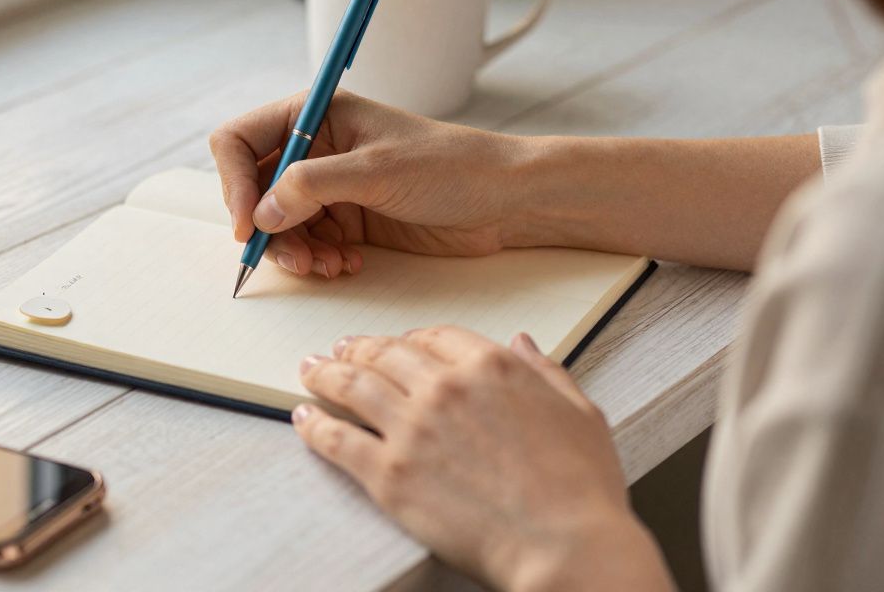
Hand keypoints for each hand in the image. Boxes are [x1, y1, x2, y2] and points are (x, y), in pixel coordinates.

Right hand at [209, 90, 531, 278]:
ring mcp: (329, 186)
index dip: (235, 182)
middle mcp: (315, 148)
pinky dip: (317, 260)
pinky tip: (346, 265)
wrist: (505, 201)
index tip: (249, 224)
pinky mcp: (347, 219)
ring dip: (294, 251)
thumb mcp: (377, 170)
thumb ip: (312, 186)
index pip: (240, 141)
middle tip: (295, 258)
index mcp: (316, 113)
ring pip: (278, 224)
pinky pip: (307, 243)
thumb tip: (262, 213)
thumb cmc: (451, 166)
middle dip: (267, 228)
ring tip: (326, 267)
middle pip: (253, 190)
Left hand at [293, 327, 672, 590]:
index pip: (435, 337)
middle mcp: (444, 388)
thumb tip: (523, 343)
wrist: (563, 546)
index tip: (397, 344)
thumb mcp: (580, 414)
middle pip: (386, 354)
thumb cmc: (581, 490)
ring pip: (353, 386)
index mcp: (491, 366)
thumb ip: (546, 372)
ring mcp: (412, 429)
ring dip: (325, 374)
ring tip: (309, 369)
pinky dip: (314, 425)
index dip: (410, 339)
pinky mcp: (388, 474)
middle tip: (340, 349)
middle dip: (359, 349)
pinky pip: (337, 439)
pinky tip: (302, 418)